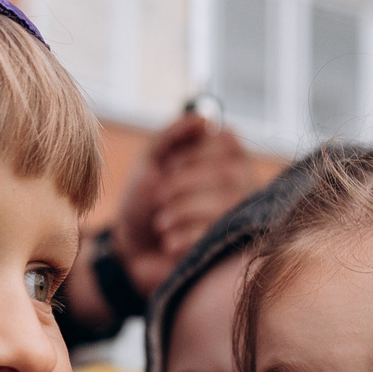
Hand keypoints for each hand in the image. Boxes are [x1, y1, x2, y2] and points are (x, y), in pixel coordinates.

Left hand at [114, 110, 252, 298]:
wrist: (130, 253)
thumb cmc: (144, 204)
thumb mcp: (151, 160)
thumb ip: (174, 135)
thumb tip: (204, 118)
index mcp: (225, 160)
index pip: (228, 142)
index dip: (196, 152)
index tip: (169, 166)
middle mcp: (242, 186)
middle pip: (229, 172)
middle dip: (186, 183)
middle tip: (160, 197)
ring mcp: (241, 219)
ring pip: (227, 203)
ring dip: (184, 210)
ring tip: (161, 222)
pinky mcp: (231, 250)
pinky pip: (219, 235)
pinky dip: (186, 236)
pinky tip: (169, 243)